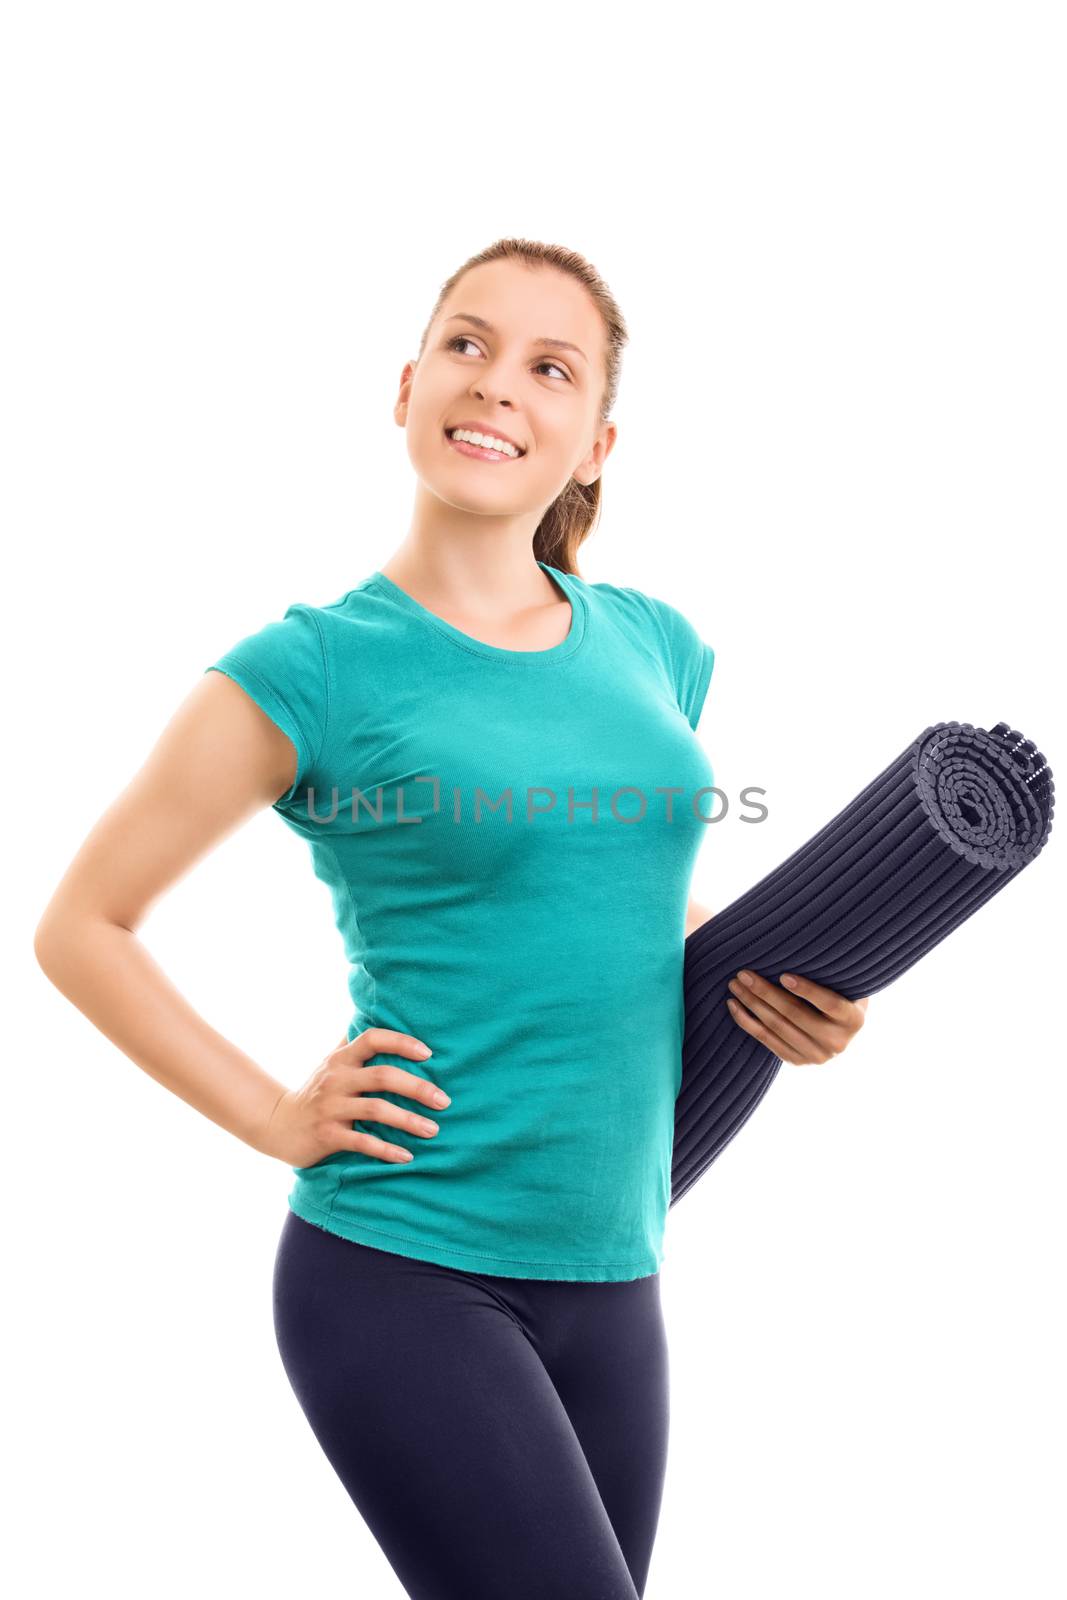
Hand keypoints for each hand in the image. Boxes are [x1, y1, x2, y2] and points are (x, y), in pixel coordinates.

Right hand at [262, 1027, 450, 1165]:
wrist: (277, 1124)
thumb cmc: (315, 1090)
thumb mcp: (331, 1062)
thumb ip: (353, 1042)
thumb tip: (375, 1013)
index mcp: (342, 1059)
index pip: (373, 1038)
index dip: (401, 1042)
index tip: (428, 1054)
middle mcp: (336, 1079)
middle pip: (382, 1076)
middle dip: (417, 1088)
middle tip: (444, 1101)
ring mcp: (331, 1107)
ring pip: (376, 1110)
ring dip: (409, 1121)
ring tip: (433, 1130)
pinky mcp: (327, 1134)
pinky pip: (362, 1141)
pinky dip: (386, 1149)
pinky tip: (407, 1156)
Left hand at [725, 970, 868, 1064]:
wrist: (838, 1027)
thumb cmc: (838, 990)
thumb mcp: (843, 981)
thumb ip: (828, 972)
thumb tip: (800, 942)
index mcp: (854, 1020)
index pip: (830, 1003)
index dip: (807, 990)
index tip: (783, 975)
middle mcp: (837, 1043)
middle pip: (796, 1014)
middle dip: (766, 992)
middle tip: (743, 972)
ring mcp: (816, 1056)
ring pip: (777, 1027)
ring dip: (751, 1004)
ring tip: (735, 984)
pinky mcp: (796, 1061)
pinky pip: (765, 1040)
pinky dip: (746, 1021)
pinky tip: (733, 1005)